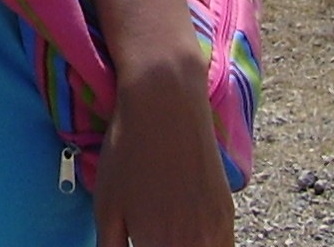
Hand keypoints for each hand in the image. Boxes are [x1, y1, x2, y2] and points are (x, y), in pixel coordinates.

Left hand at [91, 60, 235, 246]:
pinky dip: (205, 246)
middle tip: (145, 235)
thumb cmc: (128, 151)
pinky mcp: (227, 214)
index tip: (135, 242)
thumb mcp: (106, 206)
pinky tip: (184, 235)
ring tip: (163, 233)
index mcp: (162, 246)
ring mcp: (217, 231)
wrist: (166, 101)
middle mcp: (196, 244)